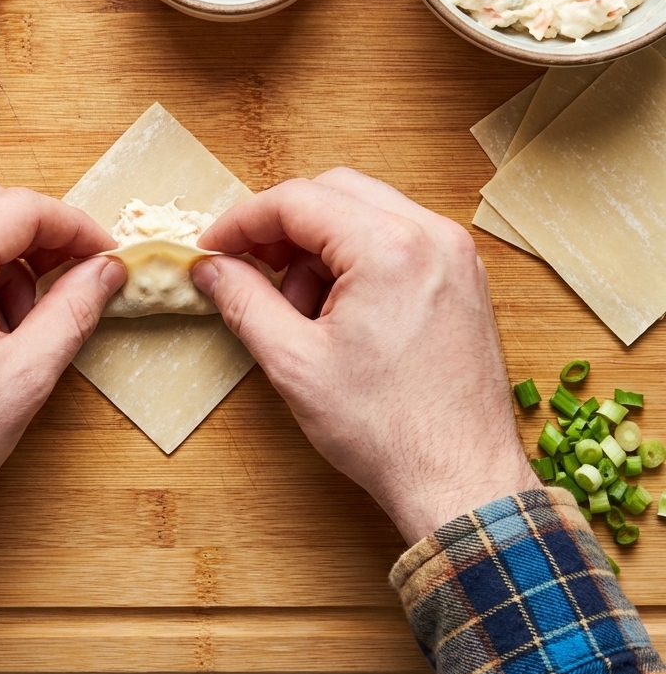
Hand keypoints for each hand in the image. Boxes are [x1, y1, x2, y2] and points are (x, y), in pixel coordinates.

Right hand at [192, 169, 535, 544]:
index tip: (213, 247)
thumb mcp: (294, 363)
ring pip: (365, 212)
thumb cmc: (387, 430)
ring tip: (302, 312)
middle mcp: (431, 234)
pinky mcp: (462, 276)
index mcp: (390, 247)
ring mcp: (454, 253)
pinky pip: (396, 238)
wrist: (462, 481)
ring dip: (319, 246)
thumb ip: (243, 301)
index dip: (242, 220)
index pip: (297, 200)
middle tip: (250, 269)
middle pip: (333, 192)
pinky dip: (356, 259)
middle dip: (282, 227)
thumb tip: (211, 267)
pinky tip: (337, 312)